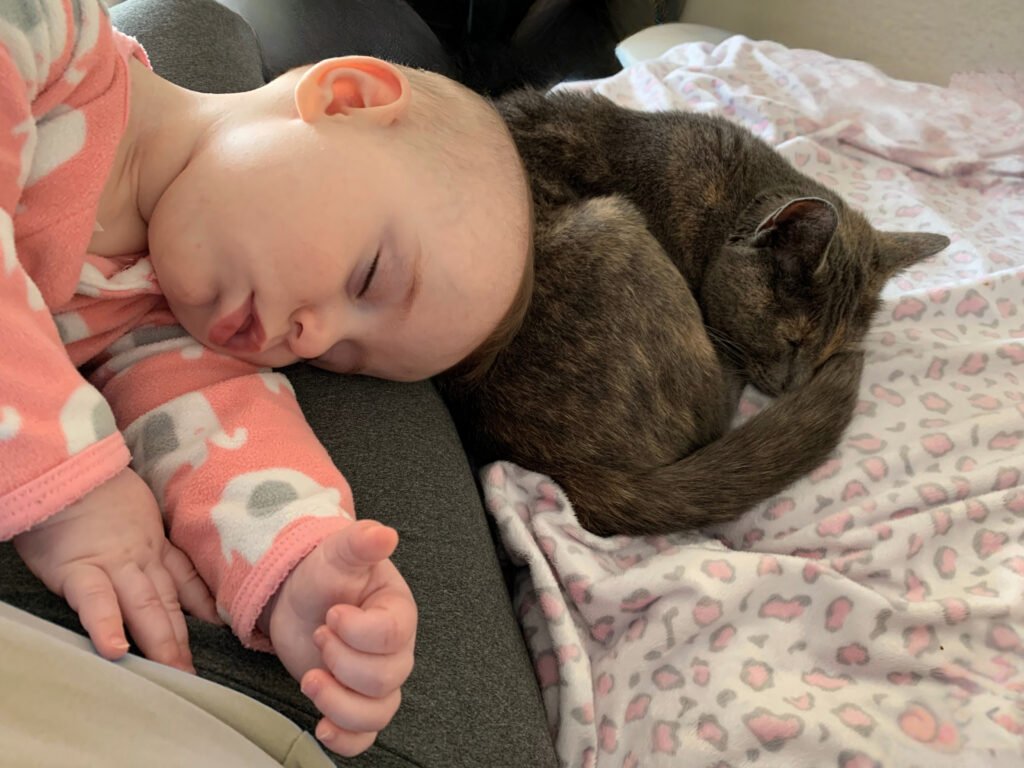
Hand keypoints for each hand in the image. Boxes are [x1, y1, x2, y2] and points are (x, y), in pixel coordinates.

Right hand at [13, 467, 219, 671]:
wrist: (67, 469)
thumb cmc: (98, 490)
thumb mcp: (139, 512)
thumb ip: (153, 537)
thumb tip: (166, 560)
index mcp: (155, 546)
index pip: (186, 581)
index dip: (206, 606)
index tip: (223, 629)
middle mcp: (142, 558)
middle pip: (169, 603)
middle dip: (183, 640)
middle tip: (195, 675)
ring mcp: (113, 564)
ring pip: (143, 606)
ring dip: (160, 640)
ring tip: (172, 672)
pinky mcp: (78, 569)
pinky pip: (95, 601)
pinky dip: (106, 626)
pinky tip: (116, 651)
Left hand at [262, 520, 416, 756]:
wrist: (299, 596)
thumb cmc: (325, 574)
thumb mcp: (338, 553)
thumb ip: (360, 543)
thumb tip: (384, 533)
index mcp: (398, 613)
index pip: (392, 636)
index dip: (357, 632)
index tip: (331, 613)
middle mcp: (395, 651)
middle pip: (384, 679)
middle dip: (342, 663)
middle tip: (319, 634)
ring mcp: (376, 680)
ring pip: (377, 713)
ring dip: (338, 703)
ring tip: (310, 679)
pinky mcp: (354, 702)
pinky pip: (364, 736)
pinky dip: (344, 738)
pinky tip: (321, 726)